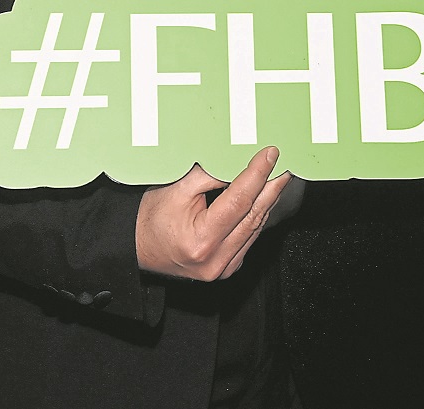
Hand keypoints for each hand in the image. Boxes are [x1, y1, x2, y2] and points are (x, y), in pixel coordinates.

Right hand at [136, 147, 288, 280]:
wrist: (139, 248)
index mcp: (202, 241)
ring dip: (269, 199)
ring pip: (256, 227)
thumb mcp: (176, 189)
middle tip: (285, 162)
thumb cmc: (152, 219)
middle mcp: (216, 260)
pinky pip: (250, 237)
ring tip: (278, 175)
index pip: (240, 200)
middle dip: (272, 185)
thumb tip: (239, 160)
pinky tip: (264, 197)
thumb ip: (209, 174)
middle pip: (254, 215)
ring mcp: (223, 268)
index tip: (270, 154)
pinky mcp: (227, 268)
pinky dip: (258, 215)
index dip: (257, 174)